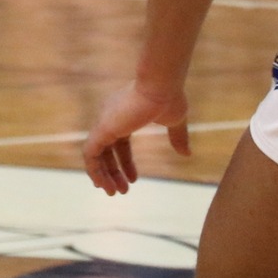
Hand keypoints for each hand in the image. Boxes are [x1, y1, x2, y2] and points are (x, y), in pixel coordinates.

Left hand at [82, 79, 190, 194]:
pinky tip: (102, 183)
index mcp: (125, 114)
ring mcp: (104, 123)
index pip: (119, 143)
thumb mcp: (175, 121)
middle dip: (114, 172)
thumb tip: (186, 154)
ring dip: (104, 175)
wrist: (160, 85)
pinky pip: (90, 154)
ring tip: (115, 192)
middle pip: (107, 150)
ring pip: (95, 154)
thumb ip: (178, 137)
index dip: (125, 162)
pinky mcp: (102, 129)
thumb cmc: (168, 98)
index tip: (133, 179)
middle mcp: (110, 118)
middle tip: (122, 191)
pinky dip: (94, 170)